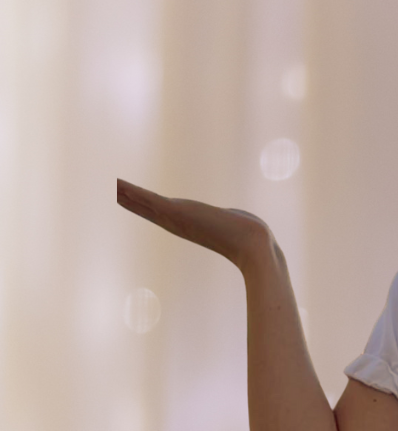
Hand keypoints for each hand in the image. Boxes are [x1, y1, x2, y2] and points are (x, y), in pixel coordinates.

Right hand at [116, 179, 274, 274]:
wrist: (252, 245)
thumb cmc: (249, 237)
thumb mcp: (235, 223)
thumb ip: (231, 221)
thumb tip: (239, 220)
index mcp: (189, 223)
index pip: (162, 211)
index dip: (146, 204)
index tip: (131, 196)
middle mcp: (179, 223)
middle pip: (148, 209)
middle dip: (131, 199)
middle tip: (113, 188)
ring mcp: (176, 218)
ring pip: (145, 204)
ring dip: (128, 194)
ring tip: (112, 185)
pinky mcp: (177, 212)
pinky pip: (149, 200)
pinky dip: (133, 193)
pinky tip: (119, 186)